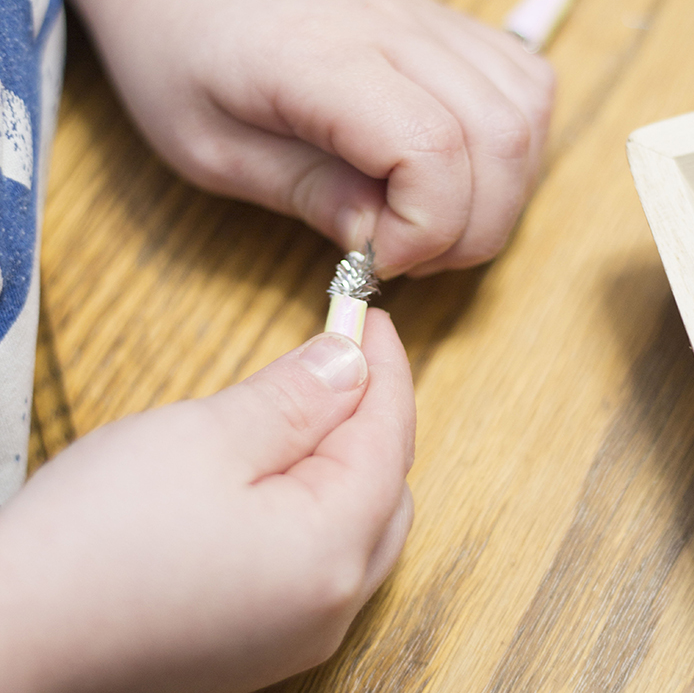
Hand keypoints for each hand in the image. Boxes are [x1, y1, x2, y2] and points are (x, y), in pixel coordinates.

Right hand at [0, 310, 414, 692]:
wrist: (17, 641)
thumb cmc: (99, 540)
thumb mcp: (206, 438)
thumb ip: (295, 400)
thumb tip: (350, 364)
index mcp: (331, 551)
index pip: (388, 438)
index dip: (385, 368)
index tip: (371, 318)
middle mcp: (329, 606)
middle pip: (385, 487)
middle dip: (370, 413)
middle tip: (337, 356)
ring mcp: (295, 634)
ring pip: (357, 526)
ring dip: (343, 457)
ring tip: (305, 403)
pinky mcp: (257, 642)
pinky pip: (318, 559)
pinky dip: (314, 501)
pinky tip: (276, 469)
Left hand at [56, 0, 554, 277]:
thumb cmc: (180, 58)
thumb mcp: (213, 150)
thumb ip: (308, 194)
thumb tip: (386, 242)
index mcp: (320, 57)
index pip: (431, 146)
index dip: (426, 226)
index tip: (378, 258)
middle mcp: (392, 25)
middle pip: (499, 134)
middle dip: (474, 226)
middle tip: (409, 254)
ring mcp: (427, 14)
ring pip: (525, 109)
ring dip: (502, 190)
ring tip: (435, 220)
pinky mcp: (443, 19)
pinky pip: (522, 80)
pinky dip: (513, 143)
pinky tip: (459, 171)